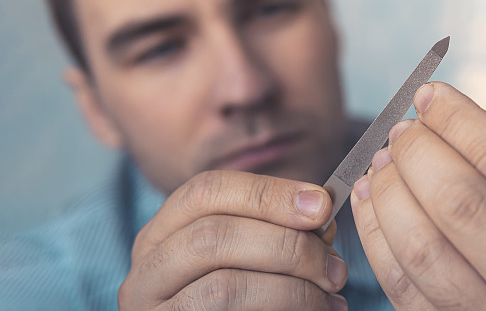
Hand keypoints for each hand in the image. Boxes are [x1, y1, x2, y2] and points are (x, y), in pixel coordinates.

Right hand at [118, 170, 348, 309]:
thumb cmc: (246, 301)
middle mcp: (146, 269)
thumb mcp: (252, 255)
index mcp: (164, 232)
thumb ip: (278, 230)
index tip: (322, 207)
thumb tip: (320, 209)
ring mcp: (151, 310)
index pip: (208, 190)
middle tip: (335, 266)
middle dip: (287, 245)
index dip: (269, 193)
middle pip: (214, 235)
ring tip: (329, 295)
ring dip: (291, 288)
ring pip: (223, 286)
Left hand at [351, 82, 485, 310]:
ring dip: (391, 191)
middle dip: (420, 152)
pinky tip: (373, 201)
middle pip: (461, 204)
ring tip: (383, 160)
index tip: (433, 96)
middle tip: (405, 128)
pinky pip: (401, 287)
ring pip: (422, 248)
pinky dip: (375, 237)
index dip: (462, 122)